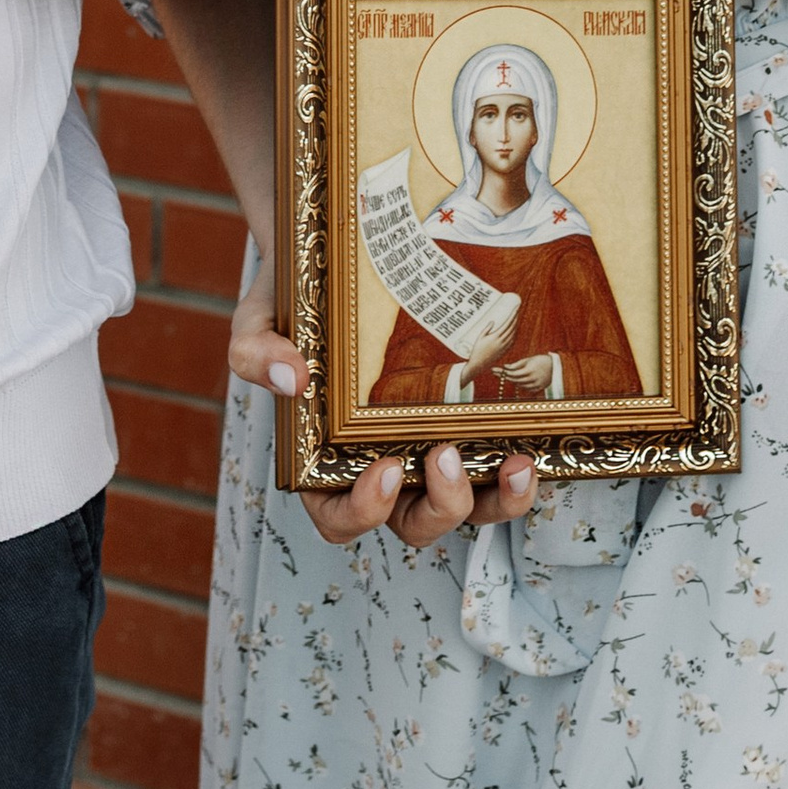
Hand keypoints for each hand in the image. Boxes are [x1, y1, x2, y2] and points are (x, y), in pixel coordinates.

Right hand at [228, 273, 535, 549]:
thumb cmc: (291, 308)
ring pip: (469, 509)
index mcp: (326, 466)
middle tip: (447, 455)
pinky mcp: (469, 429)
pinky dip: (518, 471)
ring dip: (499, 501)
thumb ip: (255, 352)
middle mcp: (383, 473)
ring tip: (517, 462)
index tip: (383, 470)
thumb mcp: (256, 323)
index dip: (364, 512)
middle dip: (439, 505)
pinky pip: (498, 471)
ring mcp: (429, 456)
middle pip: (416, 524)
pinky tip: (532, 444)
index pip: (340, 520)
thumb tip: (292, 378)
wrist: (335, 263)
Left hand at [495, 354, 556, 396]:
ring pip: (518, 385)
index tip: (494, 369)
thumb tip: (506, 367)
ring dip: (510, 380)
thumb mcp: (529, 359)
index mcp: (529, 371)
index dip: (502, 372)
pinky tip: (514, 380)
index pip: (512, 373)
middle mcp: (532, 379)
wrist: (556, 367)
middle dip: (503, 376)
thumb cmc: (541, 360)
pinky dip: (519, 384)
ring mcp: (535, 385)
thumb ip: (517, 364)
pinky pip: (525, 388)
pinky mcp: (537, 389)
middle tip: (494, 372)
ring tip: (502, 374)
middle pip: (514, 380)